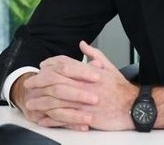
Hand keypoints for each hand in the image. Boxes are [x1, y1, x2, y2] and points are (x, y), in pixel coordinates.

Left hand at [11, 41, 138, 130]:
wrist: (134, 107)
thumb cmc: (121, 89)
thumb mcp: (108, 67)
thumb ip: (94, 54)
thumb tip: (82, 44)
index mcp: (88, 72)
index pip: (63, 64)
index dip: (50, 65)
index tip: (41, 67)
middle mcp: (83, 84)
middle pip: (55, 80)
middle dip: (39, 82)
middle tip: (29, 84)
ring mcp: (83, 101)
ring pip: (56, 99)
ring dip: (41, 101)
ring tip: (30, 103)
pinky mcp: (85, 116)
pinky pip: (64, 117)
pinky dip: (51, 118)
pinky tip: (43, 118)